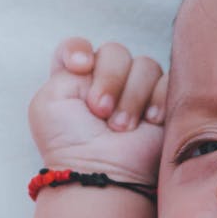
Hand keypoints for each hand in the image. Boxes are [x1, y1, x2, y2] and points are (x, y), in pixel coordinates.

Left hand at [28, 37, 165, 184]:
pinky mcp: (164, 104)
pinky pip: (168, 81)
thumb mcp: (48, 101)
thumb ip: (65, 66)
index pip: (78, 46)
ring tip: (121, 127)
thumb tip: (93, 57)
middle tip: (100, 111)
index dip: (79, 49)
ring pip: (144, 65)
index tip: (80, 66)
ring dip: (131, 96)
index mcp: (75, 79)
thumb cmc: (68, 143)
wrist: (99, 171)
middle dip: (109, 79)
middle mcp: (106, 82)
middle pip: (114, 51)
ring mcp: (136, 92)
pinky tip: (149, 122)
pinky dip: (157, 100)